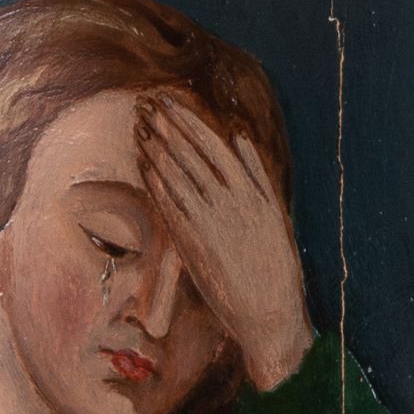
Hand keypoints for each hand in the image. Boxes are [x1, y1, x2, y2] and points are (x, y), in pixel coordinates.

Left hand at [141, 97, 312, 391]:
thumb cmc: (275, 265)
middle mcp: (229, 200)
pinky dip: (155, 181)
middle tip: (145, 104)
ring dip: (155, 148)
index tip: (171, 102)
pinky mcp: (192, 243)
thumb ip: (258, 173)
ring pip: (175, 174)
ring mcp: (209, 221)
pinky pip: (168, 204)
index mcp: (251, 190)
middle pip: (189, 153)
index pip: (213, 143)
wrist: (269, 311)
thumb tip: (239, 137)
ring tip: (139, 126)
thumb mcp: (274, 212)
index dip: (188, 121)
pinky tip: (143, 164)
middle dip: (166, 126)